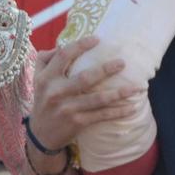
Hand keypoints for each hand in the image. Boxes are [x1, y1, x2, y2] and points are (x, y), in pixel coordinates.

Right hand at [27, 36, 144, 152]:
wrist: (41, 135)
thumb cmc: (44, 100)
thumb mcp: (38, 78)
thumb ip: (45, 59)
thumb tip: (60, 45)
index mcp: (46, 77)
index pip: (64, 56)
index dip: (81, 46)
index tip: (97, 39)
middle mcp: (56, 92)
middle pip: (84, 78)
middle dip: (106, 70)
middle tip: (123, 62)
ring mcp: (68, 109)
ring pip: (97, 99)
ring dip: (119, 93)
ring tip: (136, 87)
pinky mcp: (78, 122)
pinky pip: (102, 115)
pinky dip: (118, 112)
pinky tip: (132, 107)